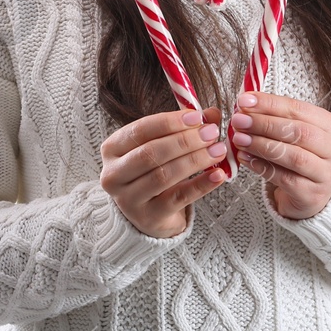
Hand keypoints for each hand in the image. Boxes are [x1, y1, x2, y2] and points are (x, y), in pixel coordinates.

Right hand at [99, 106, 228, 237]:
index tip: (197, 117)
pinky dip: (201, 185)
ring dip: (195, 160)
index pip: (141, 130)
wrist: (147, 213)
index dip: (170, 122)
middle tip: (211, 133)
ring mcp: (128, 199)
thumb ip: (185, 128)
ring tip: (218, 150)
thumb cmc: (151, 171)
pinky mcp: (148, 217)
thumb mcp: (161, 145)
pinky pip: (178, 198)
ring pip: (163, 175)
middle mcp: (114, 174)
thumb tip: (212, 113)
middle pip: (151, 153)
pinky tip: (218, 175)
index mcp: (112, 148)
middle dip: (185, 141)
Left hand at [230, 90, 330, 219]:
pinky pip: (285, 179)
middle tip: (239, 120)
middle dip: (264, 123)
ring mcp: (326, 174)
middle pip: (299, 132)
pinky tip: (246, 158)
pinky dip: (262, 167)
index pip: (299, 109)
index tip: (245, 100)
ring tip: (240, 139)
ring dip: (262, 145)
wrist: (311, 194)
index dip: (270, 104)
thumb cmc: (300, 155)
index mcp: (330, 125)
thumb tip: (245, 105)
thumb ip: (274, 118)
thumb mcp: (293, 133)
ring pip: (294, 156)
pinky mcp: (312, 195)